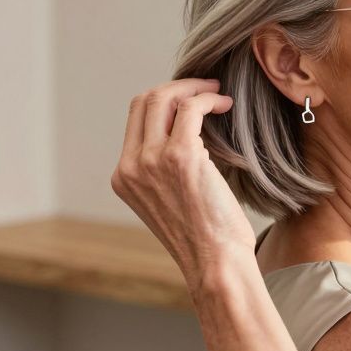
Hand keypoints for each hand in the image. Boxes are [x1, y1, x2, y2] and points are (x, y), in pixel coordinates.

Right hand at [111, 78, 255, 293]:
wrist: (215, 264)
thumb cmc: (204, 238)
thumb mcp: (170, 200)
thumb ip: (166, 168)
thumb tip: (191, 130)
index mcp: (124, 177)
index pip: (135, 119)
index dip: (163, 100)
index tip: (190, 99)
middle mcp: (131, 166)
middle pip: (144, 101)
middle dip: (177, 87)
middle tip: (206, 88)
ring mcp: (151, 160)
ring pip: (164, 98)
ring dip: (194, 88)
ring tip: (217, 94)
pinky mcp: (180, 156)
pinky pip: (191, 108)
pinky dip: (209, 98)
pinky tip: (226, 105)